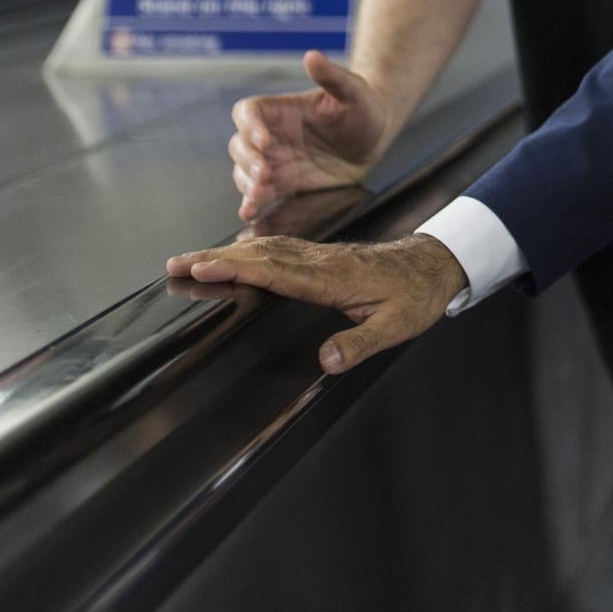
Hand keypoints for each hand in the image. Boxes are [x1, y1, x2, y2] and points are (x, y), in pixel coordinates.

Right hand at [164, 233, 465, 372]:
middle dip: (215, 257)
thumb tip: (326, 362)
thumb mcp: (397, 326)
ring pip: (266, 249)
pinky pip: (279, 250)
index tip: (202, 268)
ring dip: (227, 253)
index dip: (237, 269)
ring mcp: (320, 256)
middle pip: (260, 255)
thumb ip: (360, 343)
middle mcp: (321, 261)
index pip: (275, 271)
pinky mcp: (323, 257)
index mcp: (333, 278)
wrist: (438, 264)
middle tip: (174, 263)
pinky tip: (236, 253)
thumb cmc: (417, 295)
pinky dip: (250, 250)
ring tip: (190, 259)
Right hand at [228, 50, 393, 221]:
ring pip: (245, 171)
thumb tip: (312, 56)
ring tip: (260, 193)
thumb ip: (332, 76)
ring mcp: (275, 160)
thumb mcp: (353, 90)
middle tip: (265, 172)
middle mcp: (271, 135)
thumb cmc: (362, 107)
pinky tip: (250, 211)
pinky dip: (252, 202)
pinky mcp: (285, 183)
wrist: (374, 138)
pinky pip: (260, 194)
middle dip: (248, 160)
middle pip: (240, 145)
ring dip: (247, 183)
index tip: (264, 139)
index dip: (249, 125)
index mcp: (280, 110)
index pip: (248, 112)